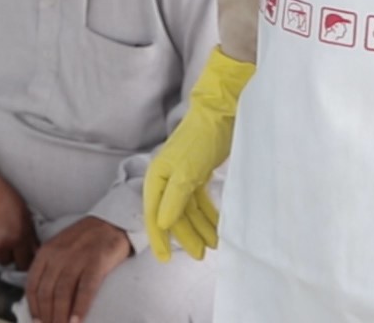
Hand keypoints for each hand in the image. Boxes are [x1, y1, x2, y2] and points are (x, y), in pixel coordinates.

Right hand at [0, 167, 38, 268]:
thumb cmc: (0, 195)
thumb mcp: (23, 212)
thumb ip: (30, 235)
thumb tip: (35, 252)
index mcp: (18, 236)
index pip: (23, 262)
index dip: (21, 259)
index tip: (18, 256)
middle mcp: (1, 244)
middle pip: (5, 261)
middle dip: (4, 251)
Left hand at [25, 217, 131, 322]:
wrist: (112, 223)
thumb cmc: (85, 240)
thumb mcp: (60, 248)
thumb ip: (49, 268)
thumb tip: (41, 300)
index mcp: (46, 252)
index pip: (32, 285)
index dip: (34, 308)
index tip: (37, 322)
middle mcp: (58, 255)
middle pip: (46, 293)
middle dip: (47, 317)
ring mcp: (77, 258)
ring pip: (62, 294)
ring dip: (60, 317)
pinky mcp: (96, 262)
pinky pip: (85, 289)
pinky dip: (80, 308)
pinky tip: (77, 321)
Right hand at [142, 47, 251, 261]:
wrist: (219, 114)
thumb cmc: (199, 141)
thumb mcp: (186, 173)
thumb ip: (174, 200)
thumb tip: (162, 225)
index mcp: (157, 178)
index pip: (155, 216)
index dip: (160, 239)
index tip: (165, 260)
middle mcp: (167, 179)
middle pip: (173, 215)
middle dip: (186, 235)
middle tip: (200, 254)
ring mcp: (183, 177)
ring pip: (188, 210)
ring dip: (199, 227)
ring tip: (213, 244)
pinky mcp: (198, 173)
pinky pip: (200, 201)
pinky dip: (207, 214)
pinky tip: (216, 226)